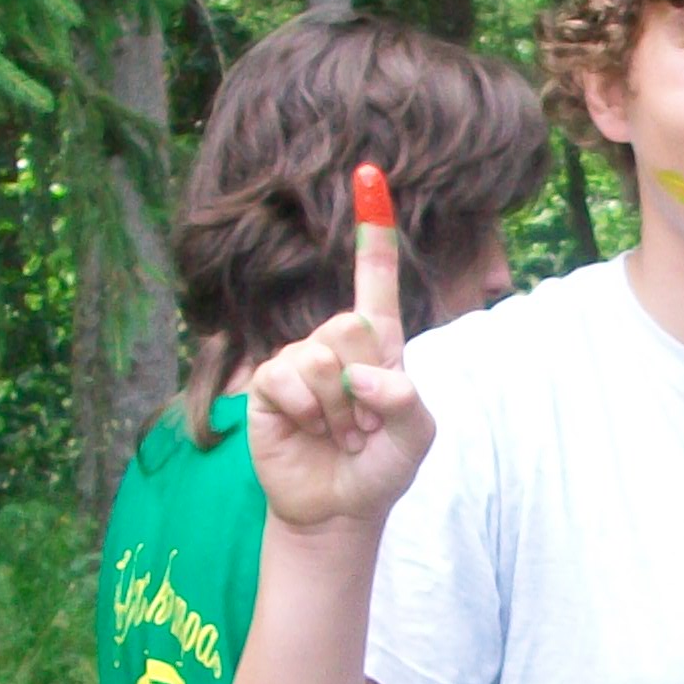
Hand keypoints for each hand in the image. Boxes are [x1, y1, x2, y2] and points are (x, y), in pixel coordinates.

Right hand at [244, 163, 434, 532]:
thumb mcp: (417, 435)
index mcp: (379, 344)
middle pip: (349, 324)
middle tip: (363, 424)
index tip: (369, 174)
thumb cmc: (381, 467)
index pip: (374, 278)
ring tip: (339, 434)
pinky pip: (286, 377)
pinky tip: (308, 431)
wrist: (339, 509)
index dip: (372, 230)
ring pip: (320, 356)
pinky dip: (306, 411)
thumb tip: (359, 376)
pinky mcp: (267, 385)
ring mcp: (298, 361)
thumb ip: (405, 398)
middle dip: (364, 384)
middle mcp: (335, 345)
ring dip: (337, 408)